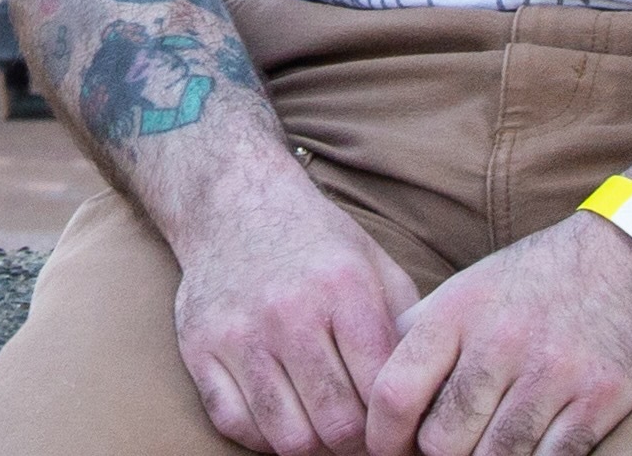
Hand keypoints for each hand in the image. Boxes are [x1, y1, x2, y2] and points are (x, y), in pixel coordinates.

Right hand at [167, 173, 418, 455]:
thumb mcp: (375, 266)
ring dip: (313, 445)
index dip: (396, 423)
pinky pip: (236, 424)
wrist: (233, 200)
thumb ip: (406, 330)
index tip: (396, 428)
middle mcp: (289, 311)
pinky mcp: (199, 346)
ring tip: (322, 427)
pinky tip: (281, 414)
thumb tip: (432, 398)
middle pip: (338, 426)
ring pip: (288, 438)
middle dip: (357, 443)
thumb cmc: (316, 242)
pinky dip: (263, 436)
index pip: (382, 392)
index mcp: (344, 288)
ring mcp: (238, 332)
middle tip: (361, 436)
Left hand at [361, 211, 631, 455]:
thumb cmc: (546, 273)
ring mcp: (552, 374)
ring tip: (482, 451)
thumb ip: (427, 328)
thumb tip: (378, 379)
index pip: (395, 390)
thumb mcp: (476, 283)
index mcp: (460, 310)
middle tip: (442, 452)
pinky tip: (526, 454)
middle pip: (442, 439)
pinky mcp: (599, 400)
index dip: (382, 434)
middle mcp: (501, 343)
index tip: (386, 447)